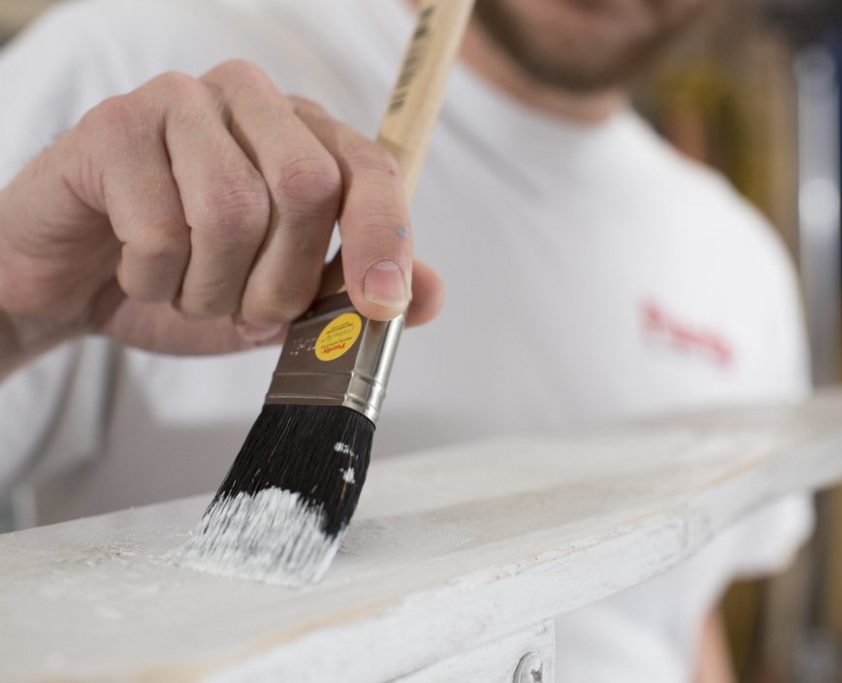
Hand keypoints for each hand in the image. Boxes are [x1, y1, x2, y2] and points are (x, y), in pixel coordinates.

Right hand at [0, 60, 443, 367]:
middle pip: (307, 187)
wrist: (76, 284)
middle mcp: (254, 103)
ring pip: (232, 211)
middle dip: (282, 281)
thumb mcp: (280, 302)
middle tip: (248, 312)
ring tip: (187, 290)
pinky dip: (154, 279)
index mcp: (306, 136)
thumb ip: (350, 294)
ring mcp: (183, 103)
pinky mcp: (116, 126)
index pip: (371, 169)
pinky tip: (137, 268)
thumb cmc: (185, 280)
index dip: (385, 237)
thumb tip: (429, 295)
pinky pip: (160, 227)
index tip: (382, 304)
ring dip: (212, 289)